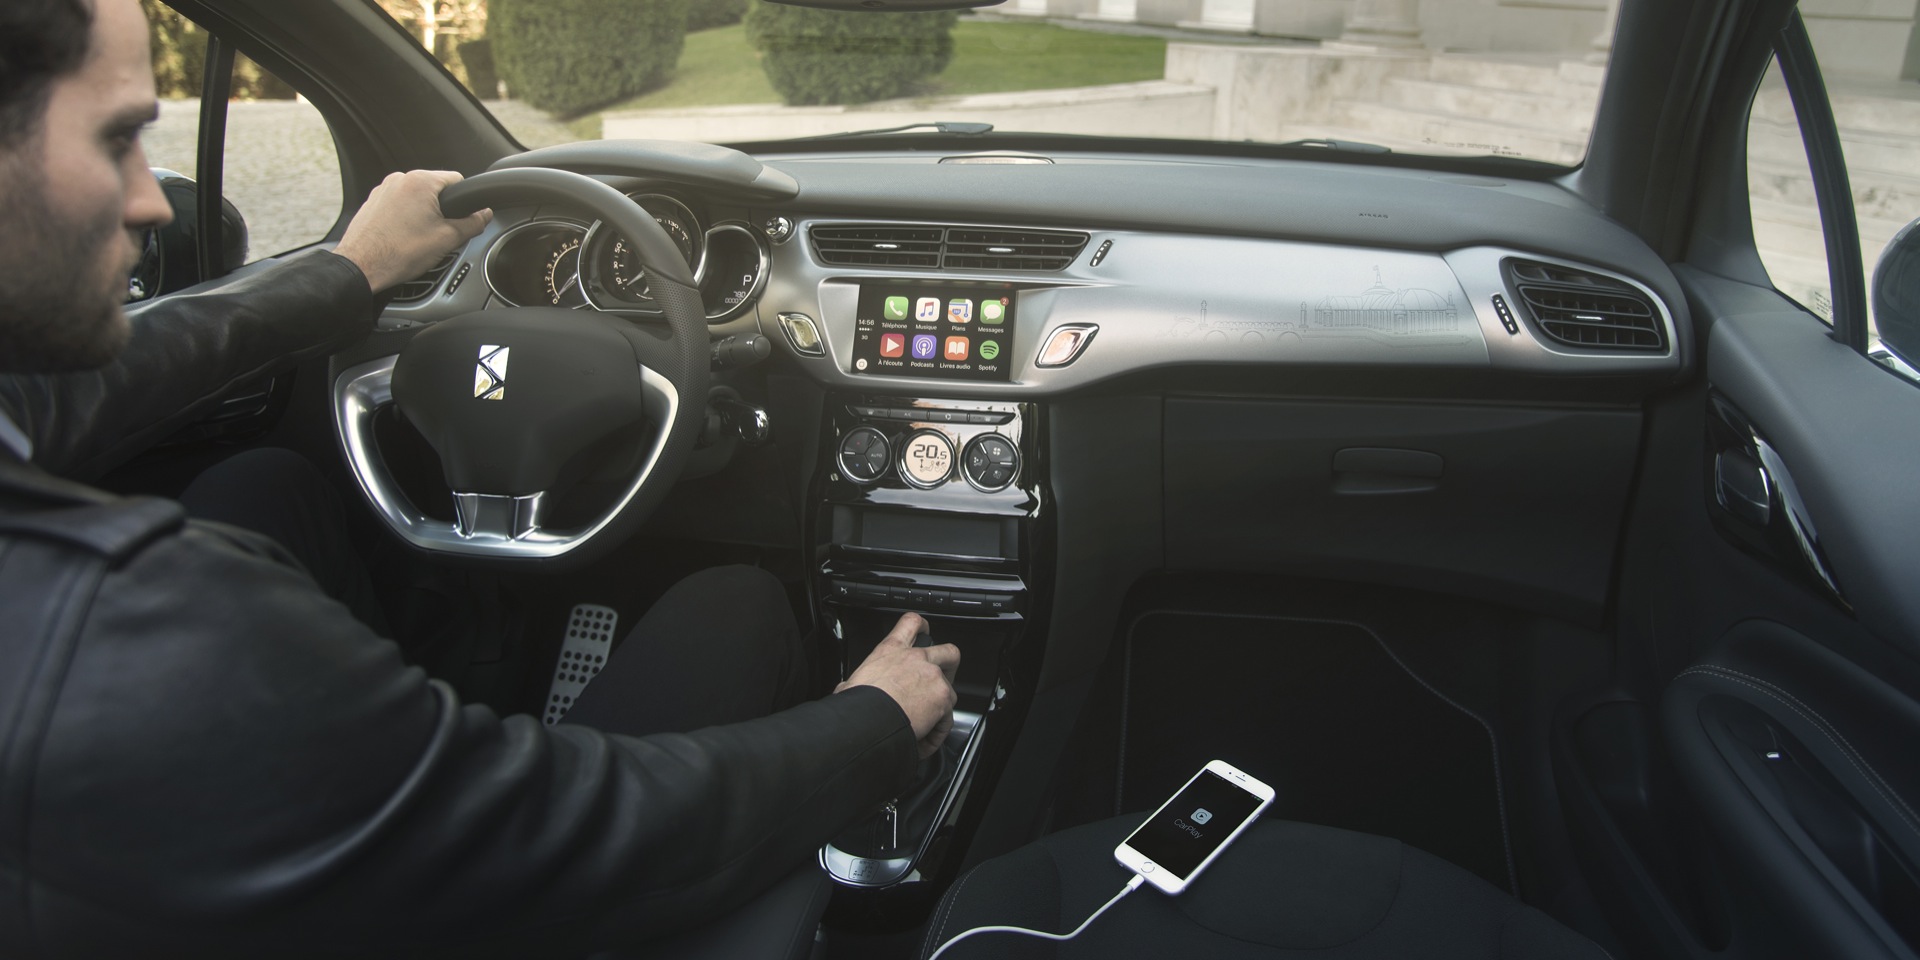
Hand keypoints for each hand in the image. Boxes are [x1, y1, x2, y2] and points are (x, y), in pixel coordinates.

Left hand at [334, 170, 492, 293]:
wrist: (361, 267)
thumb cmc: (398, 252)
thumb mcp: (447, 239)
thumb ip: (472, 223)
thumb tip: (484, 215)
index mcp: (420, 182)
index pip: (457, 180)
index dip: (465, 201)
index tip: (463, 218)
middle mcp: (400, 179)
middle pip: (435, 190)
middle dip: (441, 210)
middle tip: (439, 235)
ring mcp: (383, 190)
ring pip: (416, 199)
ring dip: (422, 215)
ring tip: (418, 239)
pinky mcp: (372, 202)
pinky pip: (398, 206)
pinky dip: (404, 219)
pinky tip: (403, 238)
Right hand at [836, 613, 959, 758]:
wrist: (869, 719)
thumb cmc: (858, 703)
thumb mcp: (852, 682)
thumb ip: (861, 681)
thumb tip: (849, 691)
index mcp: (891, 651)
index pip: (911, 623)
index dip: (922, 626)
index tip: (925, 632)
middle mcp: (917, 659)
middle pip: (949, 651)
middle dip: (949, 665)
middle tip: (941, 679)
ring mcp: (933, 677)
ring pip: (951, 690)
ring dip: (940, 707)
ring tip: (925, 725)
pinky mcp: (943, 698)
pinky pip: (947, 718)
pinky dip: (938, 732)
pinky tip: (923, 740)